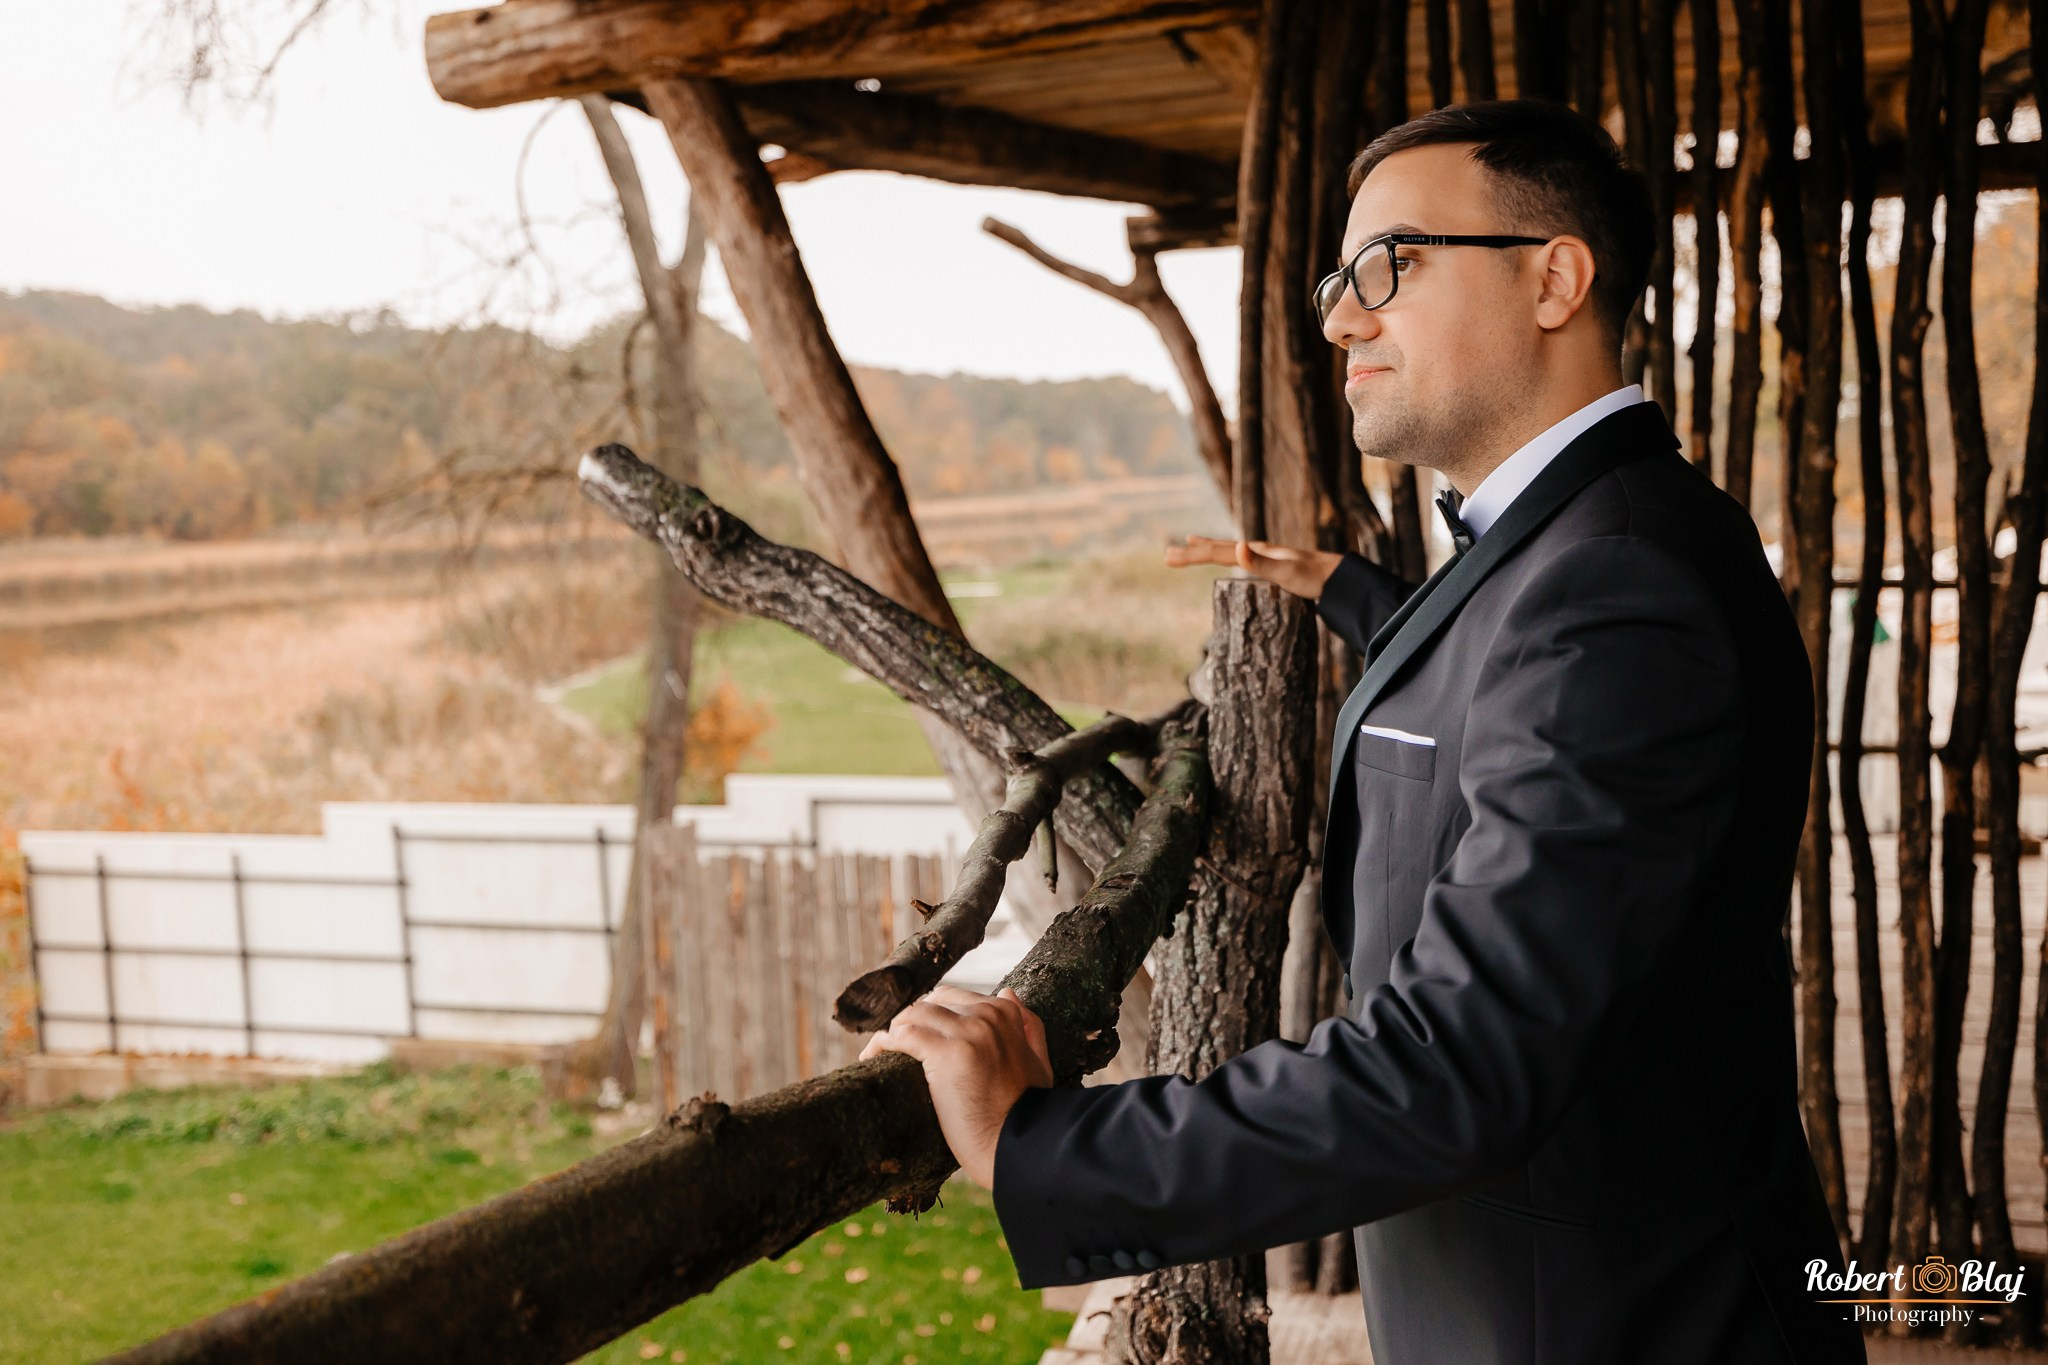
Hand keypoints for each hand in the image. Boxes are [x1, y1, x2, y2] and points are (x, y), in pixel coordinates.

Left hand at [858, 985, 1053, 1189]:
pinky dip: (881, 1043)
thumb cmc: (1027, 1112)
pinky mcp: (946, 1053)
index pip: (954, 998)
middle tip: (897, 1046)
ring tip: (882, 1051)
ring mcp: (967, 1032)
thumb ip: (1029, 1026)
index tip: (918, 1037)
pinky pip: (902, 1034)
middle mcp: (986, 1016)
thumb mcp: (1040, 1063)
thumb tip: (1009, 992)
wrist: (1021, 1145)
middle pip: (931, 1003)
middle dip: (911, 1021)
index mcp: (1006, 1014)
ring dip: (894, 1030)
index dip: (931, 1017)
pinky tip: (872, 1056)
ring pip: (913, 1013)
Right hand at [1165, 534, 1343, 599]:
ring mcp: (1264, 557)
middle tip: (1167, 555)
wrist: (1338, 578)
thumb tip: (1237, 546)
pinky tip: (1231, 557)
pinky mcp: (1272, 566)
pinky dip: (1226, 555)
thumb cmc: (1313, 577)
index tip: (1169, 557)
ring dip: (1207, 549)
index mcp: (1256, 551)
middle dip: (1192, 552)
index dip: (1192, 555)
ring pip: (1228, 551)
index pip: (1217, 552)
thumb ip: (1260, 562)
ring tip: (1190, 543)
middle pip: (1218, 549)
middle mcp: (1257, 551)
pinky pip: (1240, 558)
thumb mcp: (1286, 572)